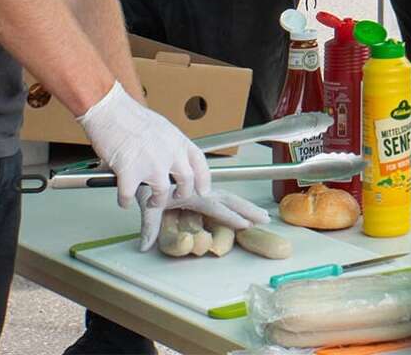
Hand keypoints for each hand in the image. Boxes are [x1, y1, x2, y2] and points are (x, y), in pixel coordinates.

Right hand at [76, 81, 209, 208]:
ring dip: (156, 202)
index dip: (203, 179)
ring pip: (161, 194)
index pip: (199, 163)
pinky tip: (123, 200)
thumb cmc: (129, 114)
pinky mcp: (129, 174)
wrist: (109, 110)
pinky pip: (129, 197)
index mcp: (177, 140)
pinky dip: (125, 201)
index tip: (202, 189)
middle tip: (176, 197)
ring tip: (151, 202)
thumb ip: (169, 145)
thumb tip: (170, 160)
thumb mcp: (161, 127)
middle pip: (186, 182)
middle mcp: (169, 154)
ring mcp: (151, 165)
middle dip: (182, 194)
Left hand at [136, 186, 269, 251]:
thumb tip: (144, 246)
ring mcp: (204, 191)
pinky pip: (224, 197)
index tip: (246, 224)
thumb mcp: (149, 204)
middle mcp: (203, 192)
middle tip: (265, 218)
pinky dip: (237, 204)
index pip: (217, 207)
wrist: (149, 164)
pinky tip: (244, 210)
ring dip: (246, 206)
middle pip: (231, 199)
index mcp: (194, 194)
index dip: (231, 216)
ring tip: (262, 215)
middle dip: (249, 209)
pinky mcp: (203, 191)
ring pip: (230, 197)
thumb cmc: (150, 184)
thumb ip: (149, 226)